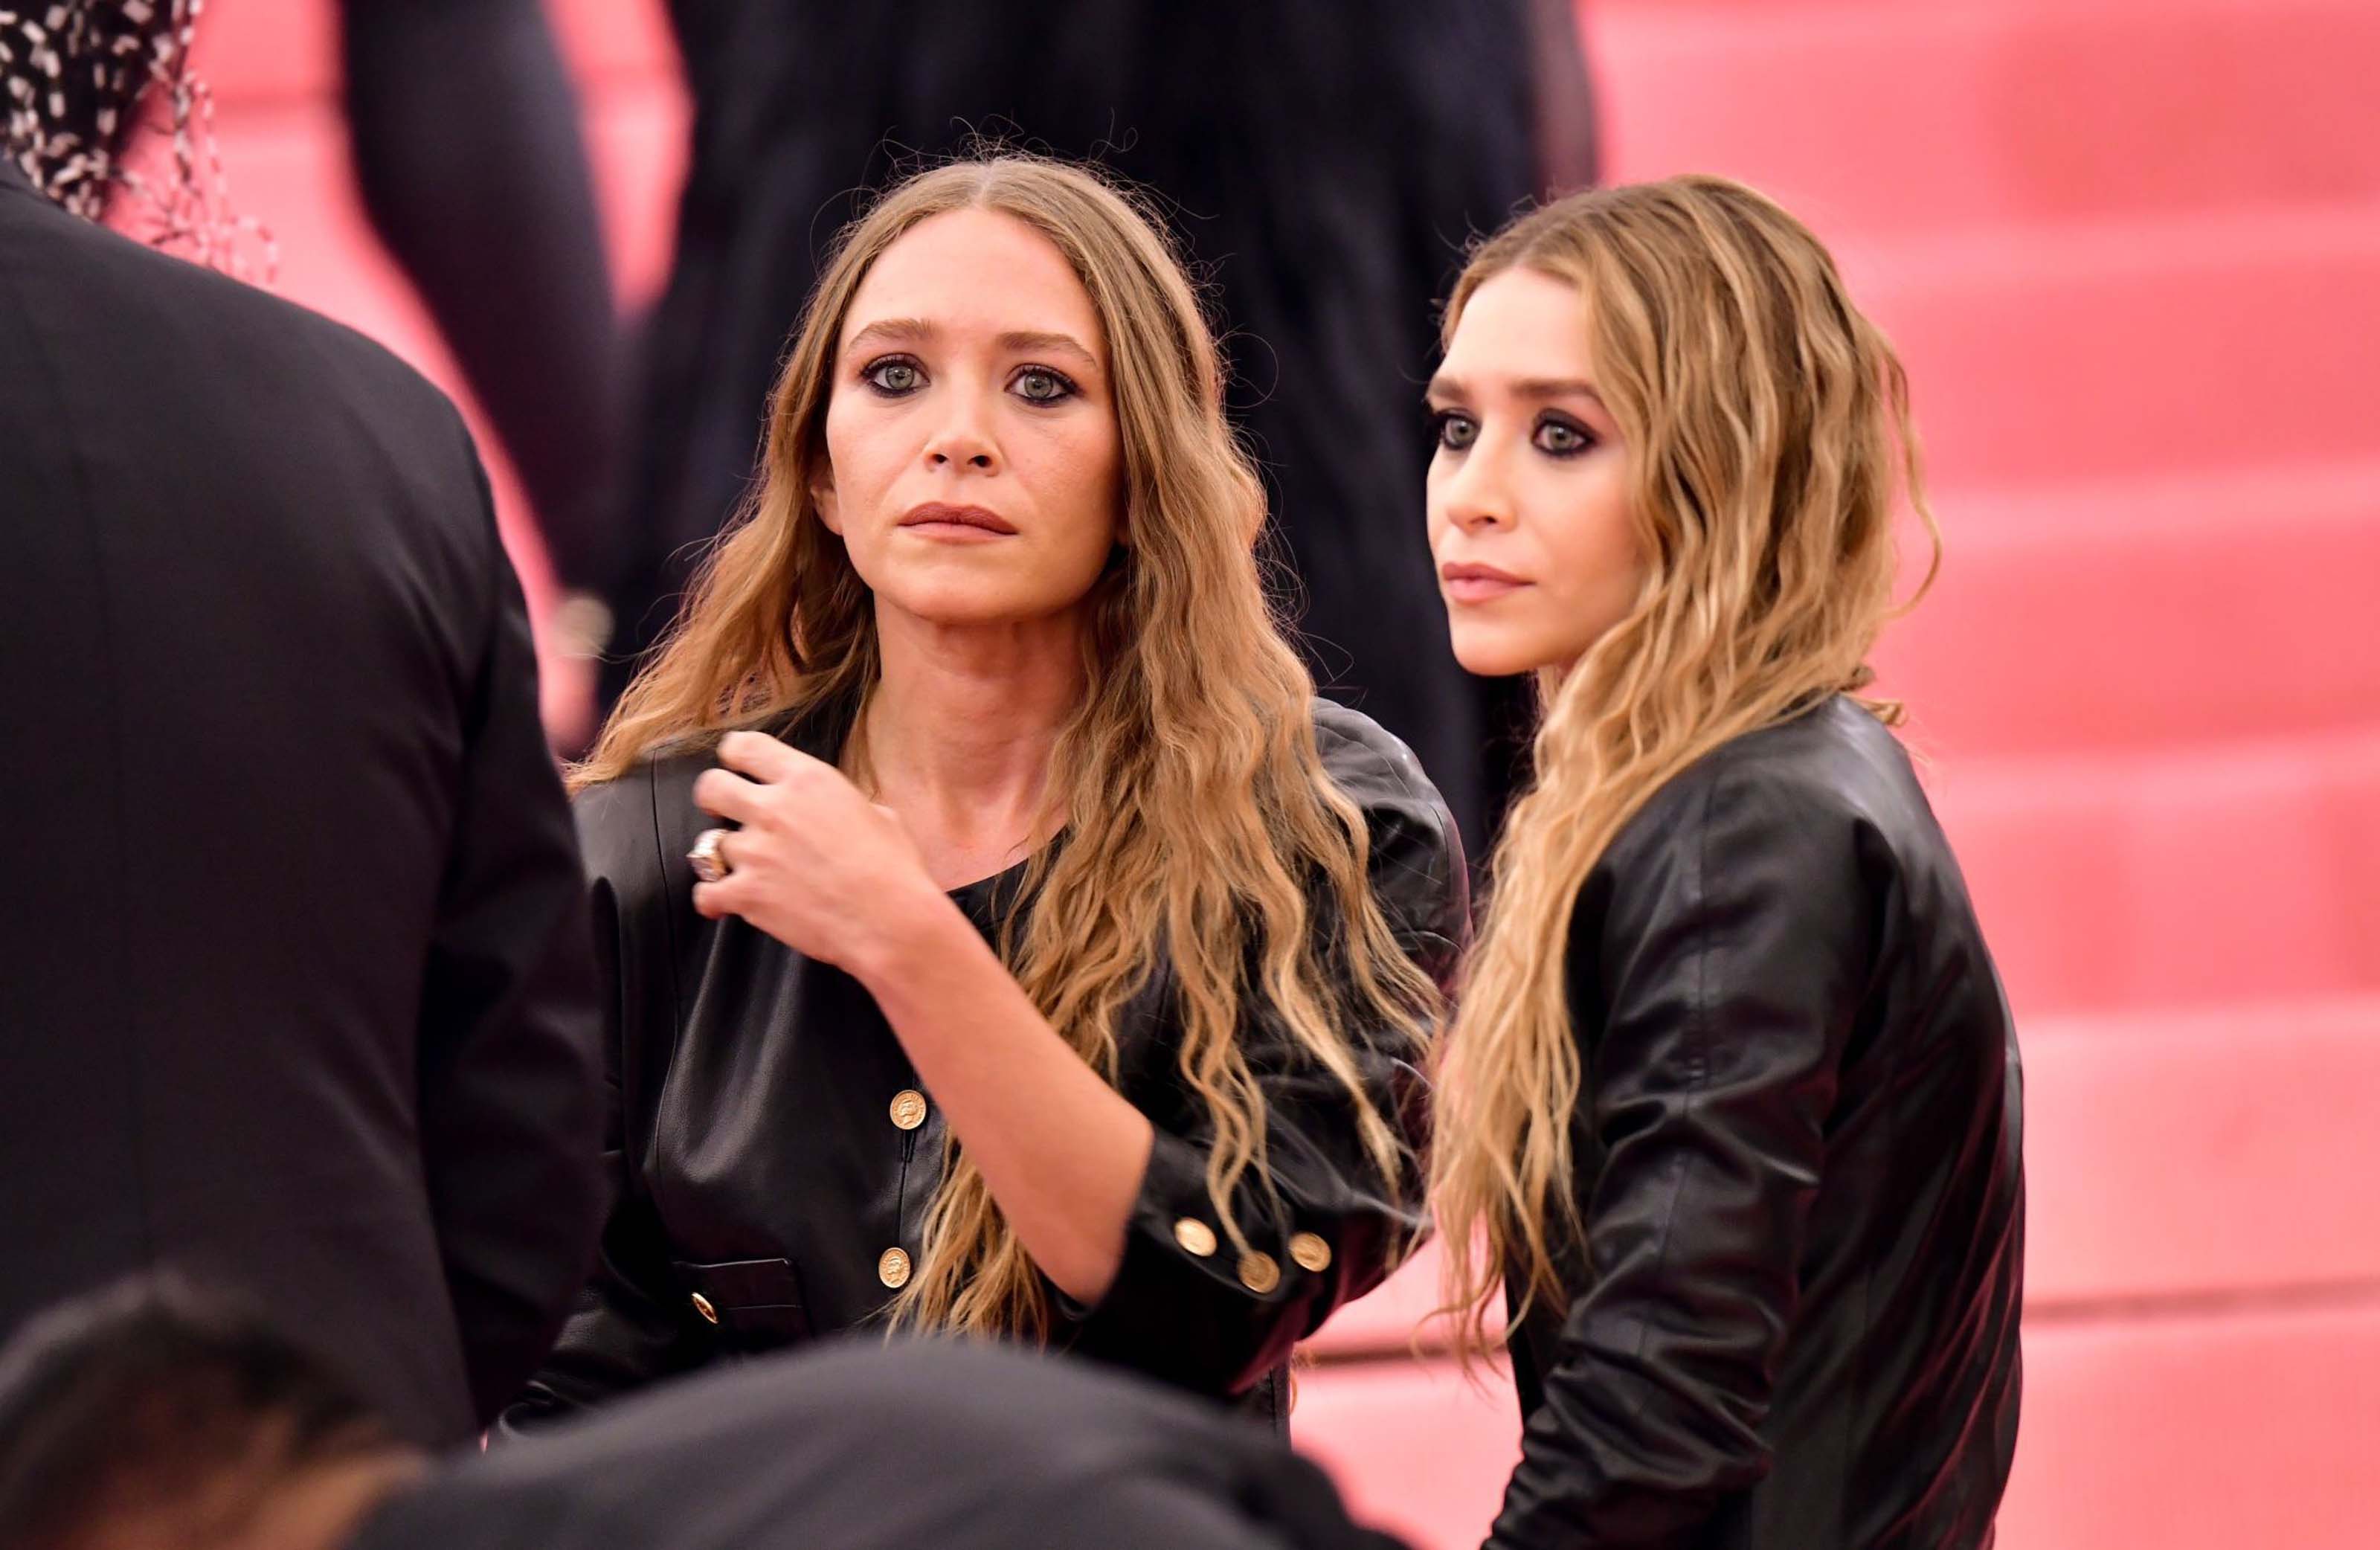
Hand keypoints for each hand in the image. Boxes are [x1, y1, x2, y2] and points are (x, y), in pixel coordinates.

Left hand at [689, 730, 953, 975]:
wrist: (891, 921)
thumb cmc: (894, 870)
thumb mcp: (878, 814)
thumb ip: (842, 804)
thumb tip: (838, 812)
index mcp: (807, 780)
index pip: (745, 746)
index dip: (734, 756)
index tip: (735, 768)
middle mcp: (774, 809)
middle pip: (710, 787)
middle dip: (713, 800)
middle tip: (725, 814)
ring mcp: (756, 852)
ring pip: (709, 845)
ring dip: (726, 858)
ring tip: (746, 870)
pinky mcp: (746, 894)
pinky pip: (706, 894)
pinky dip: (712, 901)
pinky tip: (724, 905)